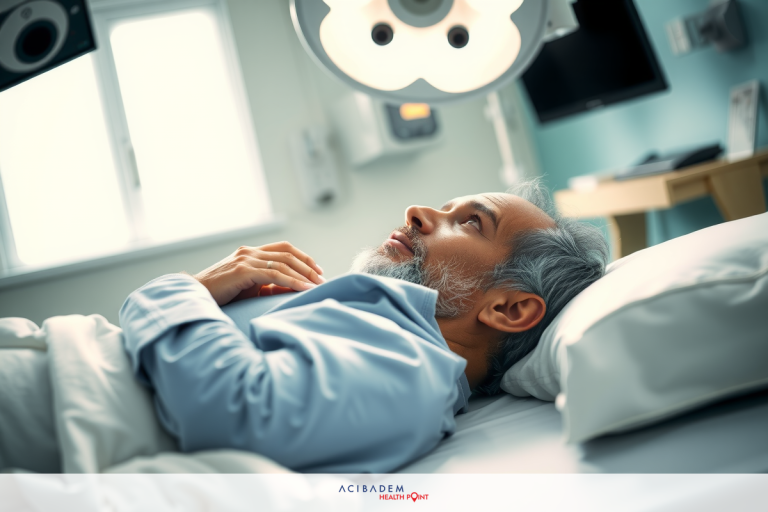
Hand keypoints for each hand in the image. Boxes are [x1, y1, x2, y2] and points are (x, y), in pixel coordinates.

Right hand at [193, 241, 324, 305]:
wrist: (195, 295)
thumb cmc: (222, 294)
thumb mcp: (250, 288)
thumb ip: (270, 285)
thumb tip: (294, 288)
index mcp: (251, 252)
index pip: (284, 248)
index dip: (303, 257)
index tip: (318, 270)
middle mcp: (249, 251)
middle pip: (287, 253)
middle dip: (308, 266)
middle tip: (322, 279)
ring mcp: (246, 259)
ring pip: (283, 263)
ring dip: (304, 274)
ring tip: (317, 285)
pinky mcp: (243, 271)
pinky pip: (274, 274)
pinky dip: (292, 281)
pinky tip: (303, 288)